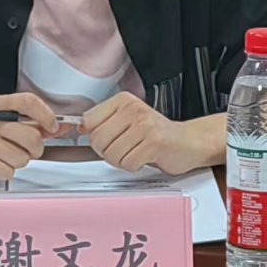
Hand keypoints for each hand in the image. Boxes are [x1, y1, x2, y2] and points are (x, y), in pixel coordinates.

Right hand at [0, 93, 59, 184]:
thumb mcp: (3, 122)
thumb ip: (32, 123)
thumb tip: (61, 127)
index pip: (28, 102)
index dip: (46, 115)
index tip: (52, 127)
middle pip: (30, 136)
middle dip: (35, 149)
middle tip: (26, 150)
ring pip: (21, 158)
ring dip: (18, 162)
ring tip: (4, 157)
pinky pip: (8, 171)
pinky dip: (6, 173)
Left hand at [82, 92, 223, 175]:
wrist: (188, 142)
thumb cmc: (156, 134)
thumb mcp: (127, 120)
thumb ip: (104, 122)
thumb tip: (78, 127)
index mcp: (123, 101)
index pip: (89, 120)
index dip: (94, 136)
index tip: (106, 139)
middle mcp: (133, 109)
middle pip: (97, 140)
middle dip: (108, 152)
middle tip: (124, 149)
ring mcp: (144, 124)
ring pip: (111, 154)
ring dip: (122, 160)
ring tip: (136, 152)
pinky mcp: (154, 142)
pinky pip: (128, 163)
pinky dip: (134, 166)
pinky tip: (145, 157)